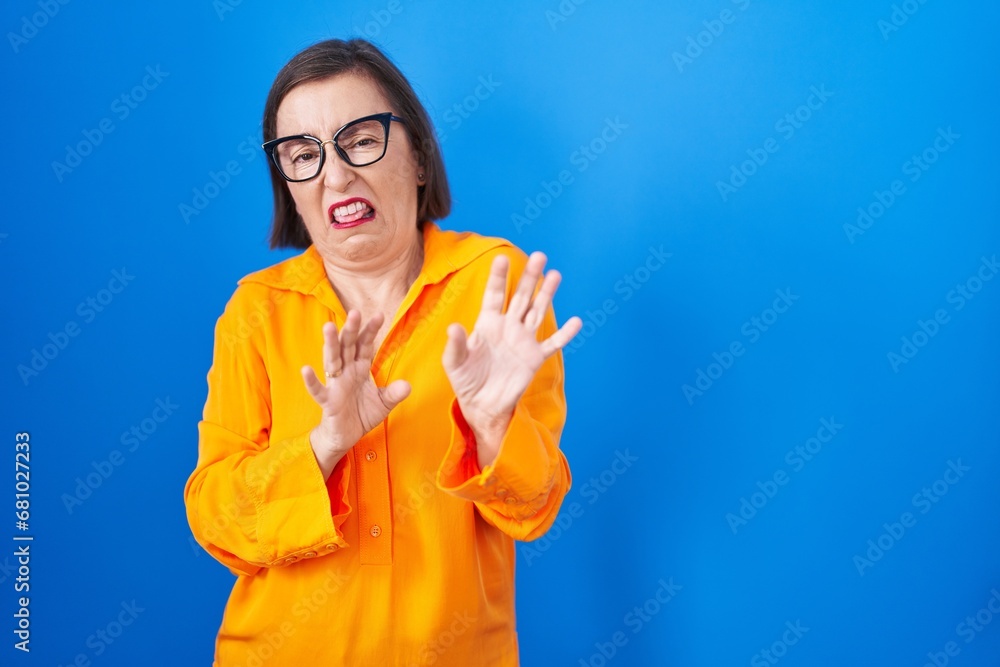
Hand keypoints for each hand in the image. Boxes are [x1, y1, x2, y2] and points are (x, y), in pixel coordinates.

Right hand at [302, 311, 410, 477]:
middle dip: (351, 330)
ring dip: (330, 344)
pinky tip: (306, 370)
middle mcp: (346, 372)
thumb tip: (407, 385)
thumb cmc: (361, 414)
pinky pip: (318, 389)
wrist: (345, 436)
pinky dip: (312, 381)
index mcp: (360, 368)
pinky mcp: (327, 401)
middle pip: (348, 346)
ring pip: (331, 360)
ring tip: (328, 327)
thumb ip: (394, 393)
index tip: (379, 315)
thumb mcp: (383, 403)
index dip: (371, 331)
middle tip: (355, 312)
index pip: (365, 345)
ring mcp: (335, 385)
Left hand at [442, 252, 581, 468]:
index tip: (501, 258)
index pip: (494, 295)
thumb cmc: (466, 381)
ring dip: (546, 294)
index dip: (498, 277)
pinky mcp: (535, 358)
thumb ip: (455, 345)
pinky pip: (552, 343)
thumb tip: (453, 327)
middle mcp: (508, 327)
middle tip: (539, 256)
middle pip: (521, 296)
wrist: (482, 406)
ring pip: (538, 312)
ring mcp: (523, 341)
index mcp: (487, 324)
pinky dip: (565, 334)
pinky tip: (576, 321)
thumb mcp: (454, 363)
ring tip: (555, 274)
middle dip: (529, 277)